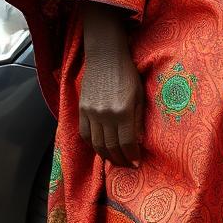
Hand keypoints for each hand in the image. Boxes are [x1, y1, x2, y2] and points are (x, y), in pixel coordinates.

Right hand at [79, 20, 143, 167]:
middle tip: (126, 165)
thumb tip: (138, 141)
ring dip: (106, 155)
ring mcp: (91, 113)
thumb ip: (138, 118)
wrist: (106, 57)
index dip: (132, 156)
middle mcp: (106, 115)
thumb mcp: (141, 95)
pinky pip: (84, 134)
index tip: (136, 163)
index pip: (127, 143)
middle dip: (120, 160)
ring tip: (115, 160)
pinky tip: (100, 148)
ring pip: (96, 144)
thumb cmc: (128, 73)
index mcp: (123, 111)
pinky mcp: (81, 109)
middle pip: (110, 147)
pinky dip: (92, 145)